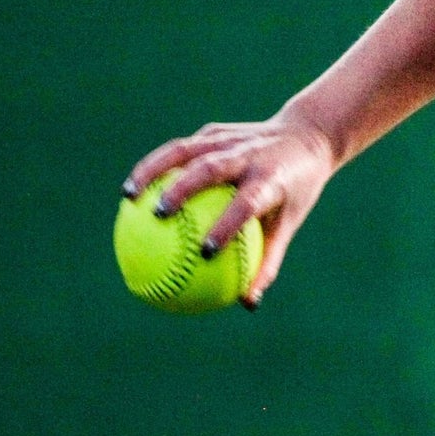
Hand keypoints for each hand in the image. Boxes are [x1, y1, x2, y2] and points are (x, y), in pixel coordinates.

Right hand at [122, 114, 337, 306]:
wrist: (306, 137)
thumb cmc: (295, 191)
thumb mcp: (289, 223)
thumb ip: (267, 261)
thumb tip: (247, 303)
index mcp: (272, 179)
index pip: (248, 202)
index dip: (227, 225)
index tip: (205, 252)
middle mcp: (250, 155)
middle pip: (212, 168)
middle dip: (182, 189)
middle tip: (157, 216)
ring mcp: (230, 138)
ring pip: (186, 150)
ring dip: (153, 170)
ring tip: (128, 196)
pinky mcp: (215, 131)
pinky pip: (181, 150)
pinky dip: (155, 166)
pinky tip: (135, 189)